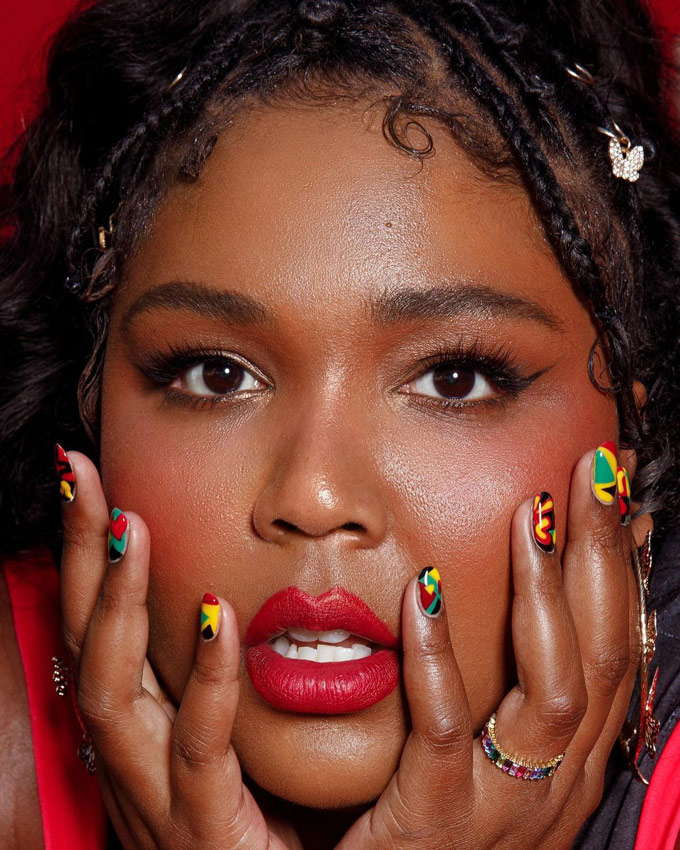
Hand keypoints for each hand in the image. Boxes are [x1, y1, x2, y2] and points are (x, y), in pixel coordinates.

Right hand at [58, 450, 301, 849]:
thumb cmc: (283, 824)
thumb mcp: (246, 737)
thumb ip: (234, 673)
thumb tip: (235, 594)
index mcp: (145, 732)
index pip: (100, 629)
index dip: (89, 557)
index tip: (92, 482)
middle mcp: (135, 759)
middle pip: (86, 643)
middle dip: (82, 556)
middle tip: (80, 475)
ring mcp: (161, 800)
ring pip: (112, 692)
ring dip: (116, 604)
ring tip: (133, 528)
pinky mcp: (207, 835)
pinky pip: (197, 752)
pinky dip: (203, 682)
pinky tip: (217, 617)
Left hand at [334, 447, 643, 849]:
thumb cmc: (426, 830)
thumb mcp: (481, 759)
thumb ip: (495, 689)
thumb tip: (496, 596)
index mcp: (564, 762)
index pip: (612, 650)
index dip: (620, 570)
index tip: (612, 494)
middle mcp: (553, 782)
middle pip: (600, 653)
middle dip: (604, 555)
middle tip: (596, 471)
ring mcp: (502, 807)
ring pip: (554, 689)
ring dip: (547, 594)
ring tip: (529, 516)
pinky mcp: (435, 822)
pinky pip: (444, 730)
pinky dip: (438, 656)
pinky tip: (422, 591)